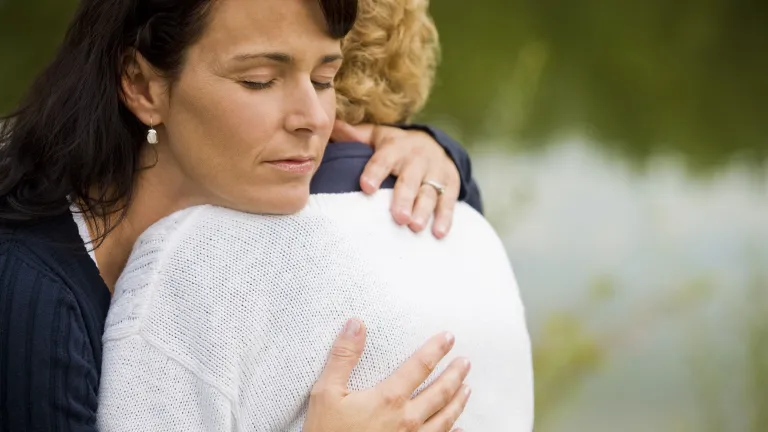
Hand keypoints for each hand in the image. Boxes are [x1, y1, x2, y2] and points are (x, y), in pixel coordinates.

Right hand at [304, 318, 471, 431]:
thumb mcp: (326, 392)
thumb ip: (343, 357)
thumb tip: (356, 325)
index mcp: (389, 398)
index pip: (420, 366)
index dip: (436, 349)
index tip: (448, 337)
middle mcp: (407, 419)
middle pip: (440, 392)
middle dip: (455, 374)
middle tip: (465, 362)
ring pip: (445, 418)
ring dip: (458, 401)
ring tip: (467, 388)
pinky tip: (459, 428)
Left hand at [331, 121, 460, 238]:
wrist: (437, 145)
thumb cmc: (397, 147)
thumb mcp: (378, 136)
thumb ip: (355, 136)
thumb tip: (331, 126)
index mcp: (395, 147)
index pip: (383, 159)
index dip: (375, 172)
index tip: (366, 187)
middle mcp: (416, 159)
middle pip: (409, 180)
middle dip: (404, 198)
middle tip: (398, 217)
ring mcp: (435, 172)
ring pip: (429, 192)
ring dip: (423, 210)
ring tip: (415, 227)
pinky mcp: (450, 184)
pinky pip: (448, 201)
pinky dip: (445, 217)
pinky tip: (438, 232)